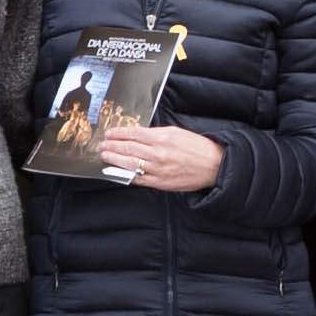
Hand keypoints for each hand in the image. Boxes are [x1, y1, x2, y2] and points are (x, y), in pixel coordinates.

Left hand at [95, 120, 219, 193]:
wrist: (213, 165)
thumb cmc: (196, 147)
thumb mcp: (176, 132)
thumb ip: (155, 133)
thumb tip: (137, 135)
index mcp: (161, 137)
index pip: (132, 134)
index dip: (118, 134)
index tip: (109, 133)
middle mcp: (157, 153)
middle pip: (127, 149)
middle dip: (111, 146)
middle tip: (101, 145)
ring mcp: (157, 169)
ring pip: (129, 164)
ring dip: (114, 160)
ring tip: (105, 156)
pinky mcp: (160, 182)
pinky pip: (138, 179)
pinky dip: (126, 175)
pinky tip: (117, 172)